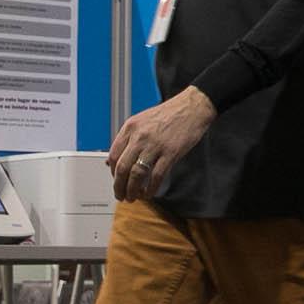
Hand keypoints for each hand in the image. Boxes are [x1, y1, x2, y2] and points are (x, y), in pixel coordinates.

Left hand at [107, 88, 217, 203]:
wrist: (192, 107)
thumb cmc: (169, 114)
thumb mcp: (142, 121)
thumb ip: (127, 139)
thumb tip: (111, 160)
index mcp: (130, 127)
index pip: (114, 155)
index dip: (112, 172)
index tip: (117, 180)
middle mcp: (140, 136)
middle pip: (122, 168)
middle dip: (119, 186)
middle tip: (121, 195)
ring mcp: (155, 145)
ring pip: (137, 174)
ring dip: (133, 190)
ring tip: (134, 197)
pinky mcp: (171, 153)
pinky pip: (156, 176)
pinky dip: (151, 188)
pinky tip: (150, 192)